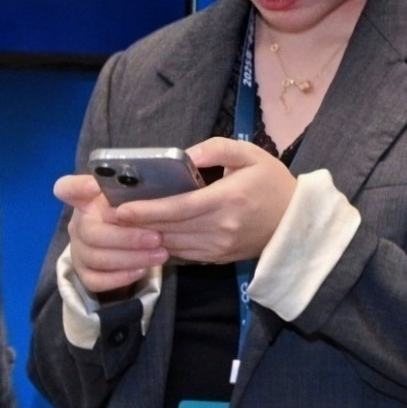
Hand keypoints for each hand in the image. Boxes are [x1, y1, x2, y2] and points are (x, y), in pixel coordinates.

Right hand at [47, 173, 167, 298]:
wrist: (137, 236)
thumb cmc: (138, 210)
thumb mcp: (140, 195)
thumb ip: (140, 190)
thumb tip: (158, 185)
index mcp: (87, 198)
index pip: (68, 188)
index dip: (77, 187)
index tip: (95, 187)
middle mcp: (78, 222)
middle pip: (91, 232)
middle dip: (127, 237)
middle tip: (157, 238)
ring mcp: (78, 248)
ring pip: (96, 257)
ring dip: (130, 258)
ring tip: (160, 255)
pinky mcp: (83, 271)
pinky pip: (95, 280)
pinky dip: (119, 278)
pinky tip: (142, 270)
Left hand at [103, 139, 294, 268]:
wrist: (298, 225)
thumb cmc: (274, 184)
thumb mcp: (250, 155)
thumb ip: (215, 148)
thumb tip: (182, 155)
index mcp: (227, 200)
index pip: (178, 208)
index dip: (147, 210)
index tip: (120, 208)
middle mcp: (220, 228)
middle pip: (168, 229)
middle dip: (136, 224)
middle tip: (108, 216)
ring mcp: (218, 248)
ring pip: (171, 245)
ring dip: (145, 237)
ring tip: (122, 225)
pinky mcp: (217, 258)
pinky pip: (181, 254)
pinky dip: (162, 245)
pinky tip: (148, 235)